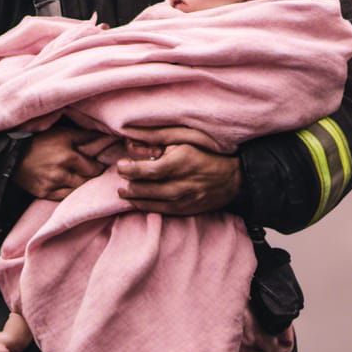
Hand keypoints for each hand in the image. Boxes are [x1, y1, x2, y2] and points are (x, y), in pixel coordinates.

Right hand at [14, 126, 105, 199]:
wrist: (13, 154)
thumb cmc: (41, 141)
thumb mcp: (63, 133)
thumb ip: (86, 137)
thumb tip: (107, 138)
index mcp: (68, 157)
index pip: (94, 168)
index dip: (98, 166)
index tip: (98, 164)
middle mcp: (61, 173)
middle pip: (87, 181)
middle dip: (91, 176)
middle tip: (91, 171)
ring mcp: (52, 185)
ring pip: (77, 190)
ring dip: (81, 184)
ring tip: (80, 177)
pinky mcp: (44, 194)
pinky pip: (64, 197)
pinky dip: (69, 191)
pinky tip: (69, 184)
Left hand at [116, 143, 240, 214]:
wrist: (232, 179)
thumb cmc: (206, 154)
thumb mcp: (184, 140)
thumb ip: (158, 140)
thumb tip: (132, 140)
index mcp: (181, 162)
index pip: (149, 170)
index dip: (131, 170)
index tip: (120, 166)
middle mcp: (182, 183)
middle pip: (147, 188)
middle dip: (130, 185)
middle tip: (119, 179)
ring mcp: (184, 199)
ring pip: (152, 202)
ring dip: (134, 198)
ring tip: (123, 192)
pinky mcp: (186, 210)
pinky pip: (160, 211)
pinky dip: (145, 206)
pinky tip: (136, 202)